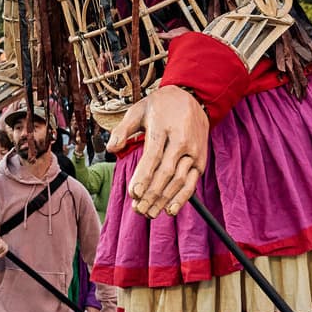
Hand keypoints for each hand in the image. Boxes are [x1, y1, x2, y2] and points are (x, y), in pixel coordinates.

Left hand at [111, 85, 209, 217]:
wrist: (192, 98)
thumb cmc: (159, 106)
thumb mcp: (137, 110)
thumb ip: (122, 130)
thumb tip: (110, 149)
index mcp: (163, 127)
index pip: (153, 156)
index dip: (143, 176)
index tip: (133, 193)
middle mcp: (181, 140)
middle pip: (166, 172)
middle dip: (151, 194)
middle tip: (138, 210)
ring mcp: (193, 151)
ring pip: (179, 180)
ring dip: (164, 200)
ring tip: (149, 213)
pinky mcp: (200, 160)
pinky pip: (192, 182)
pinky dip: (182, 198)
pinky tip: (169, 210)